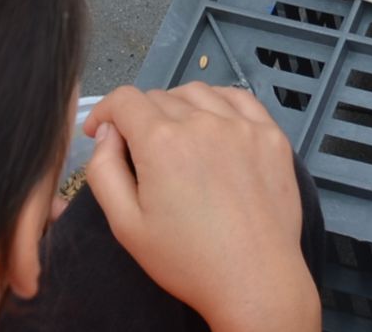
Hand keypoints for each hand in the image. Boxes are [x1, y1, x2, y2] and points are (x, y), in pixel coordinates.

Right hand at [87, 84, 317, 331]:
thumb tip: (107, 133)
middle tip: (140, 152)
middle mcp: (202, 121)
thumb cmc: (188, 259)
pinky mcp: (271, 135)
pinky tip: (214, 124)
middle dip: (140, 118)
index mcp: (161, 141)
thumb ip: (104, 170)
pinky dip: (219, 103)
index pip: (124, 100)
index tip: (101, 132)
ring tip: (176, 138)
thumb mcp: (125, 225)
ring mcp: (242, 124)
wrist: (253, 278)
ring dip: (178, 106)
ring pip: (198, 93)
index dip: (105, 112)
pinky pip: (240, 99)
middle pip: (159, 97)